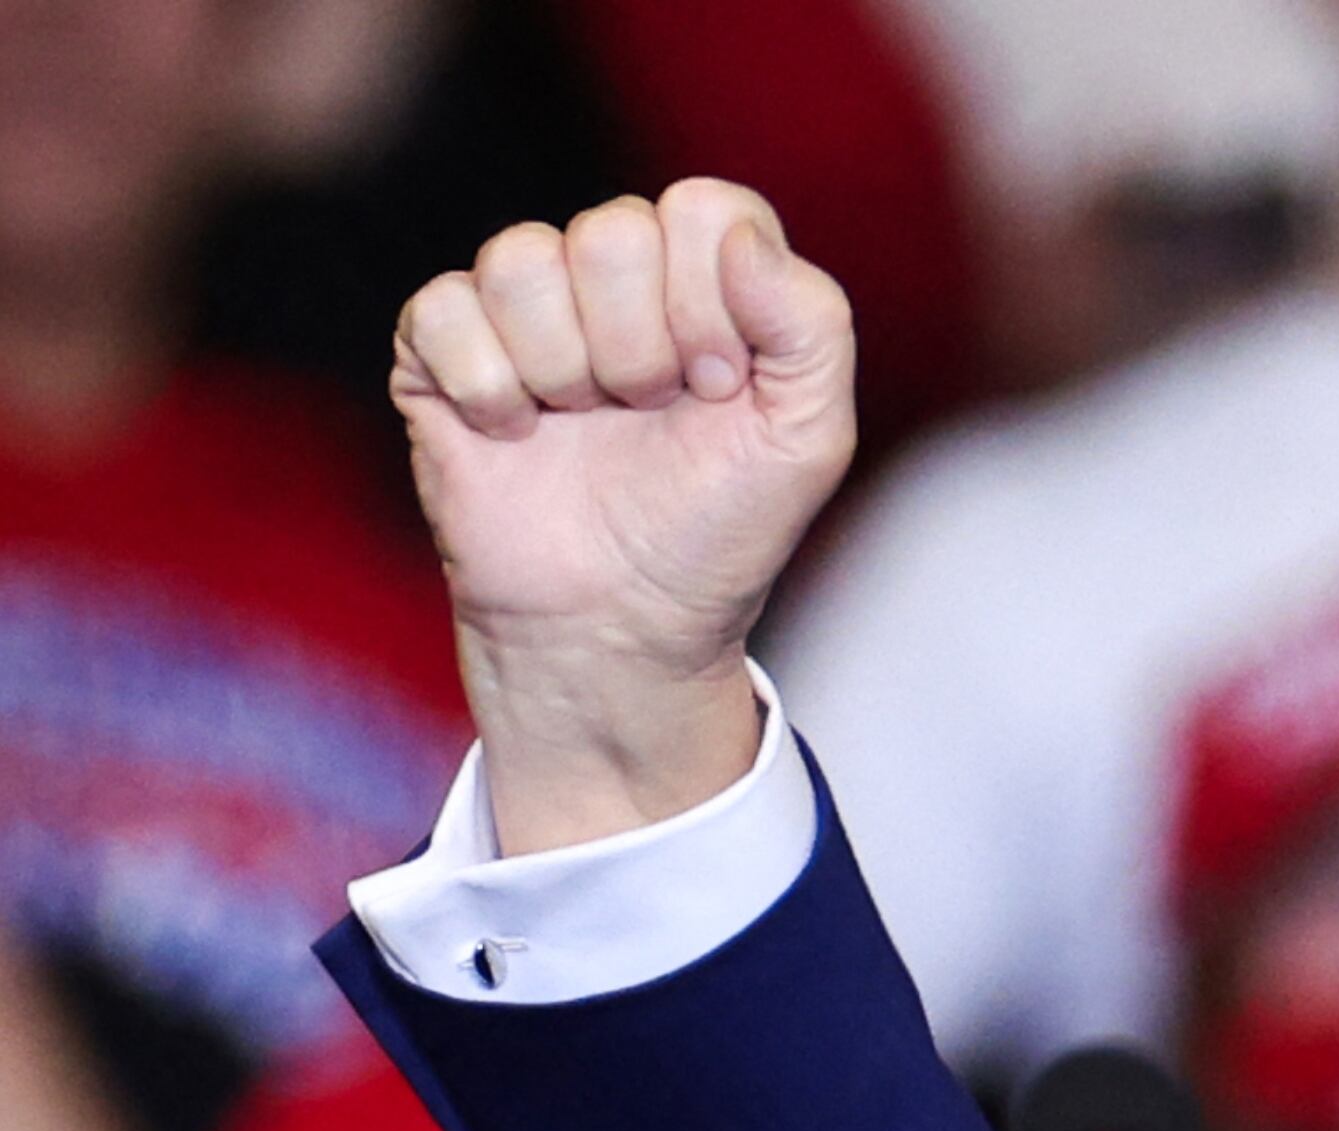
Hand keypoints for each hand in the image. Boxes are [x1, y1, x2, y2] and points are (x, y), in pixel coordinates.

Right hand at [394, 180, 856, 851]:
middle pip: (610, 230)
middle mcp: (609, 280)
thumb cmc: (716, 533)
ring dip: (566, 369)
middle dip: (641, 347)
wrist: (621, 625)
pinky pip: (444, 309)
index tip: (721, 387)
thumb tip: (738, 234)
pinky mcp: (439, 352)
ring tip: (585, 427)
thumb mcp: (807, 439)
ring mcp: (520, 311)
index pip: (701, 209)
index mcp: (702, 280)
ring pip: (520, 260)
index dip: (712, 303)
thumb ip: (811, 324)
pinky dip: (489, 389)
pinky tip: (516, 438)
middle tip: (648, 415)